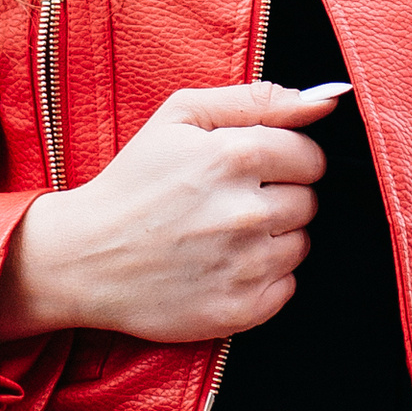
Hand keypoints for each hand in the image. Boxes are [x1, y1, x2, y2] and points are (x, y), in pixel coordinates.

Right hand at [0, 80, 344, 343]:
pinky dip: (264, 278)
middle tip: (232, 201)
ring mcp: (243, 266)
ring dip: (274, 237)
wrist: (84, 257)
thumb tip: (327, 100)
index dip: (286, 158)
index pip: (310, 156)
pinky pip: (286, 288)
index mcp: (234, 156)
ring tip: (226, 234)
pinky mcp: (238, 310)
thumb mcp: (180, 116)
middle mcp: (246, 212)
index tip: (254, 168)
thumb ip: (257, 99)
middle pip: (308, 201)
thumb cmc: (133, 180)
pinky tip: (225, 265)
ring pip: (301, 245)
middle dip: (279, 196)